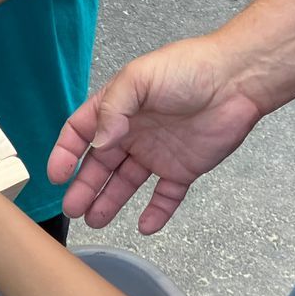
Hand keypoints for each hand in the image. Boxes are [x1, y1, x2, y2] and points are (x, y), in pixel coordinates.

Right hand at [50, 37, 264, 232]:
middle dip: (84, 187)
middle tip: (72, 208)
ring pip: (126, 184)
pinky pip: (166, 196)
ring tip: (95, 220)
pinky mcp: (183, 169)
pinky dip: (156, 213)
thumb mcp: (139, 78)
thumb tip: (98, 143)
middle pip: (99, 165)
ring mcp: (157, 153)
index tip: (57, 176)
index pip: (80, 133)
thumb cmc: (189, 68)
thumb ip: (113, 109)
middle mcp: (133, 133)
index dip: (65, 154)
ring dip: (109, 202)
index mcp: (117, 108)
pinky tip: (145, 227)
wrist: (237, 80)